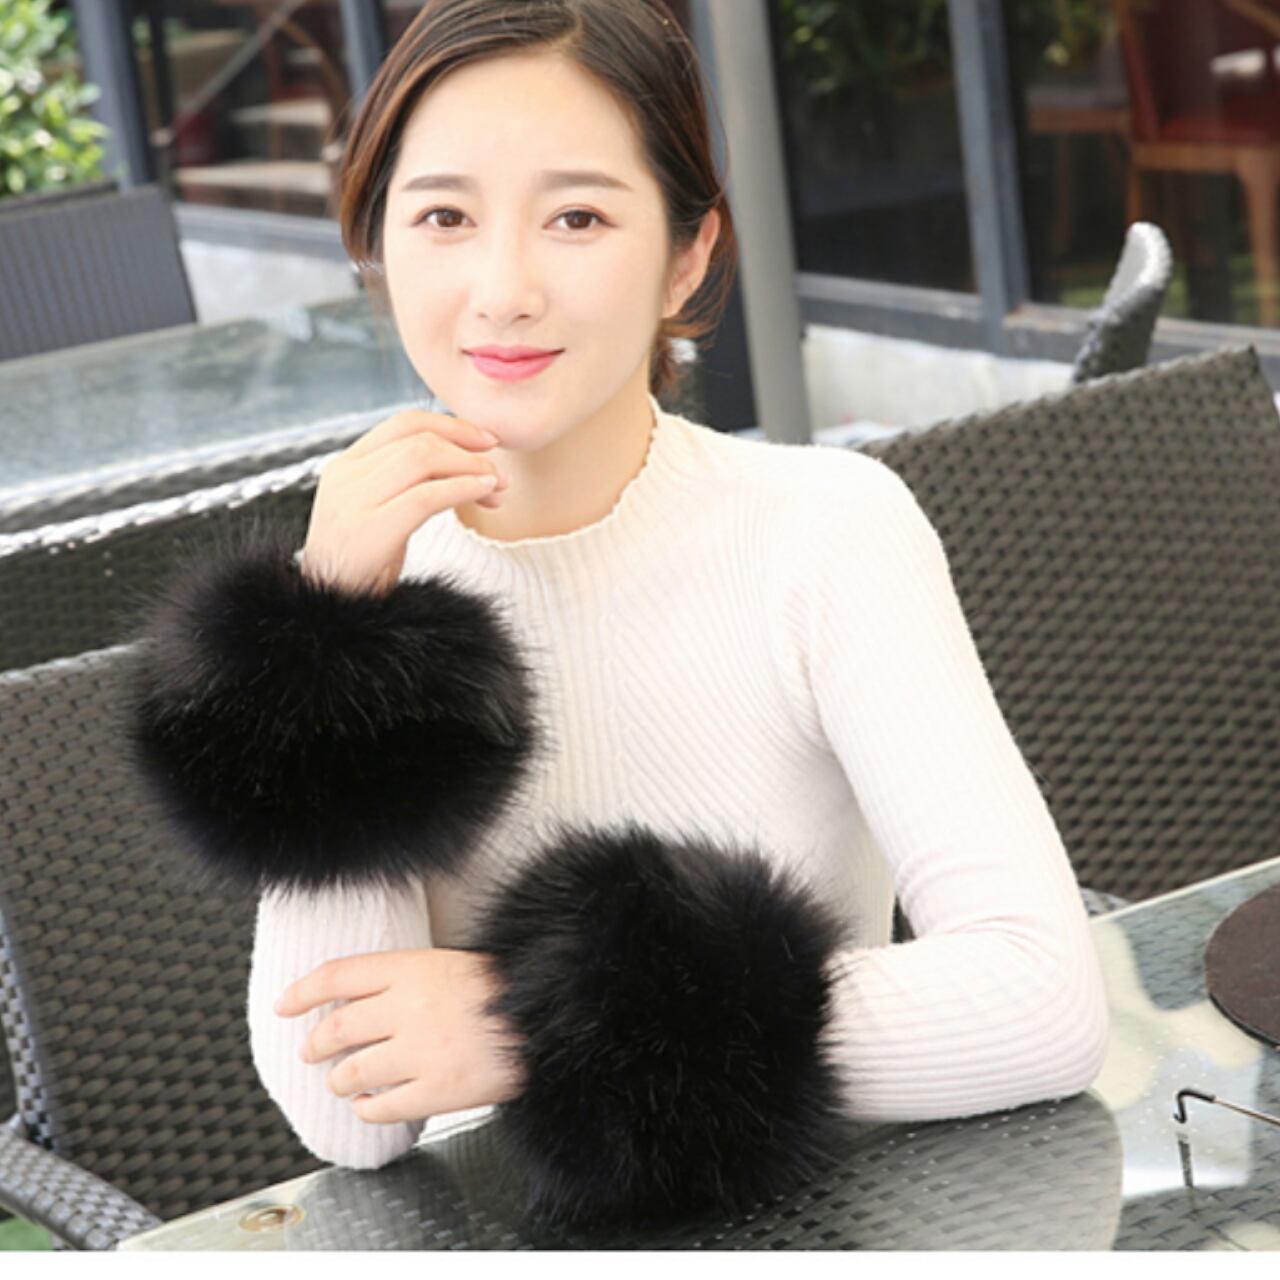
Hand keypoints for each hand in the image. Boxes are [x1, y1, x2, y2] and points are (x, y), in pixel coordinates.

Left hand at [275, 948, 526, 1123]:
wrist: (549, 1015)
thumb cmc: (501, 988)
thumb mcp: (448, 963)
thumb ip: (403, 977)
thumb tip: (354, 998)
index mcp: (412, 967)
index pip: (337, 975)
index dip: (302, 992)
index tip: (285, 1005)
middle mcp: (410, 1006)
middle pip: (336, 1028)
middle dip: (316, 1044)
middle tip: (312, 1051)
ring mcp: (422, 1050)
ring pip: (352, 1073)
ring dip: (339, 1080)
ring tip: (342, 1081)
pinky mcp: (438, 1089)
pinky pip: (382, 1107)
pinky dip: (367, 1109)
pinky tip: (367, 1106)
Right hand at [301, 410, 509, 594]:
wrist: (331, 607)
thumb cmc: (365, 562)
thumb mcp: (379, 510)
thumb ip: (404, 481)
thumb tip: (463, 458)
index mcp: (345, 465)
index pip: (404, 423)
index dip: (452, 425)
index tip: (487, 440)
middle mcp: (344, 476)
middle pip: (419, 440)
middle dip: (468, 450)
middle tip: (500, 473)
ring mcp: (352, 502)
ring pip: (423, 459)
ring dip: (470, 468)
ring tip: (497, 486)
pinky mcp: (368, 531)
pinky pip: (425, 497)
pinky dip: (463, 489)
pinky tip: (484, 494)